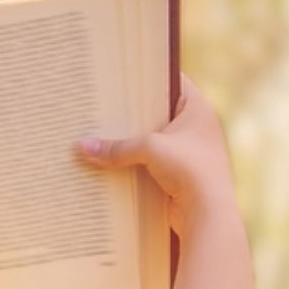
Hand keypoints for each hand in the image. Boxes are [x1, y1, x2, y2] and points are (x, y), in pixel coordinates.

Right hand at [77, 75, 237, 240]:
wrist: (207, 212)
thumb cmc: (189, 169)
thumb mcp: (149, 149)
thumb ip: (115, 146)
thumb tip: (81, 147)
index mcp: (197, 109)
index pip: (172, 82)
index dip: (148, 77)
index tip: (122, 75)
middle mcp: (194, 128)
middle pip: (156, 113)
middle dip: (130, 113)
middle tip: (102, 105)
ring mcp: (185, 152)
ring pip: (150, 141)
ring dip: (128, 142)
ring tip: (98, 133)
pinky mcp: (176, 175)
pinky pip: (148, 164)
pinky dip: (131, 164)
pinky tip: (108, 163)